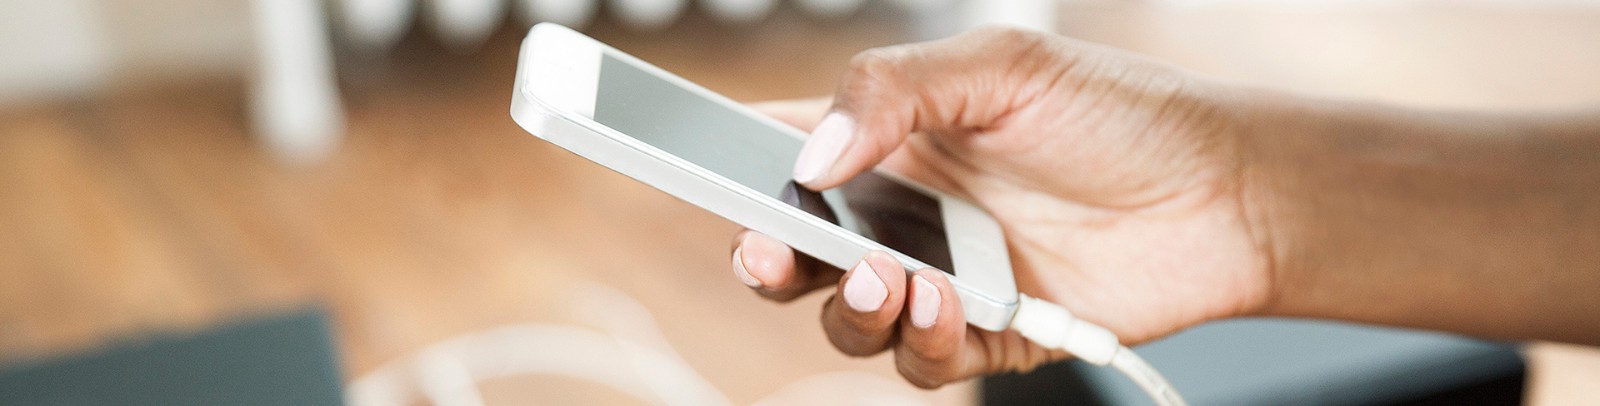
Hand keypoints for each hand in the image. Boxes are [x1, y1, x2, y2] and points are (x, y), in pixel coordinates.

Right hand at [731, 27, 1274, 387]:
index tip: (678, 161)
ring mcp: (938, 279)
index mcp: (888, 137)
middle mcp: (900, 212)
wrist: (1225, 192)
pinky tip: (949, 305)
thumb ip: (894, 89)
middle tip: (769, 251)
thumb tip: (812, 152)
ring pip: (846, 318)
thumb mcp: (1002, 65)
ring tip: (887, 280)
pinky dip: (923, 341)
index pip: (777, 150)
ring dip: (849, 307)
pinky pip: (924, 359)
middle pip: (792, 250)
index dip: (720, 160)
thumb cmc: (1118, 113)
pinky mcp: (985, 336)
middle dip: (763, 256)